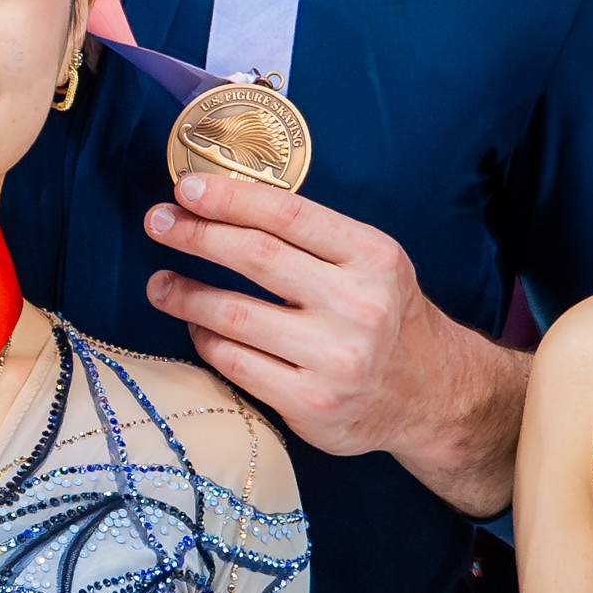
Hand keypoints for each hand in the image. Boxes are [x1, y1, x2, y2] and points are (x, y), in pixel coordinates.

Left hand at [143, 171, 519, 514]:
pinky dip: (205, 339)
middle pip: (255, 257)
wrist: (434, 395)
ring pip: (233, 314)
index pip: (288, 214)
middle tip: (158, 223)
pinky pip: (235, 362)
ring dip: (185, 294)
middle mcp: (358, 306)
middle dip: (195, 235)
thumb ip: (312, 237)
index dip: (230, 198)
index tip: (187, 188)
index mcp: (373, 258)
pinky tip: (197, 326)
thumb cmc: (387, 316)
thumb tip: (225, 202)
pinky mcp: (312, 404)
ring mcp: (334, 359)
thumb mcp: (371, 264)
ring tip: (160, 284)